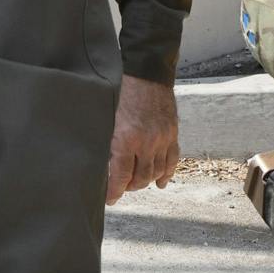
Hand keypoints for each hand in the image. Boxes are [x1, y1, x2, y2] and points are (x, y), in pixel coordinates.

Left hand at [105, 75, 180, 201]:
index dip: (114, 192)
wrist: (146, 73)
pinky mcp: (172, 134)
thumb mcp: (106, 118)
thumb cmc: (121, 93)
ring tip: (135, 181)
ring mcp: (162, 139)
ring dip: (146, 181)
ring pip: (157, 172)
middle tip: (121, 187)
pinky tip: (161, 183)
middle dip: (129, 186)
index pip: (120, 177)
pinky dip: (167, 173)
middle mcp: (147, 143)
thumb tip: (101, 165)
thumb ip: (106, 143)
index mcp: (126, 140)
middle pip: (140, 179)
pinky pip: (172, 160)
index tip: (110, 199)